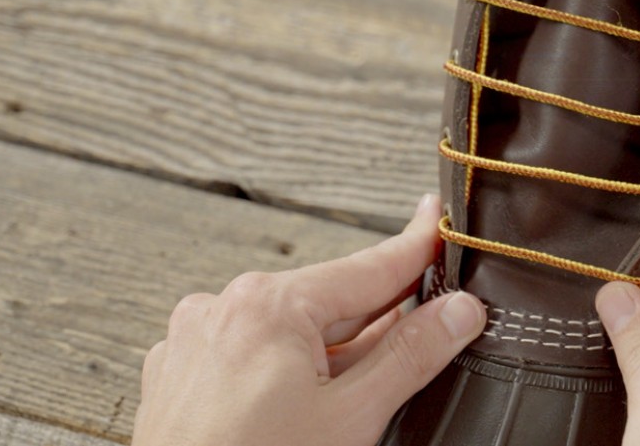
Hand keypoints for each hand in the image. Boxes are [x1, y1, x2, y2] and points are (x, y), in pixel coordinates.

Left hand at [133, 194, 485, 445]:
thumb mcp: (351, 416)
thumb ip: (409, 357)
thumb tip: (457, 312)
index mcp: (268, 305)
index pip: (367, 268)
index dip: (415, 248)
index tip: (438, 223)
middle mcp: (223, 309)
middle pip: (328, 301)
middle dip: (378, 316)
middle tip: (429, 320)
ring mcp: (196, 343)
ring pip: (288, 331)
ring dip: (332, 352)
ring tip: (362, 388)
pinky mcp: (182, 377)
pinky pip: (249, 355)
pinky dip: (285, 369)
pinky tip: (308, 402)